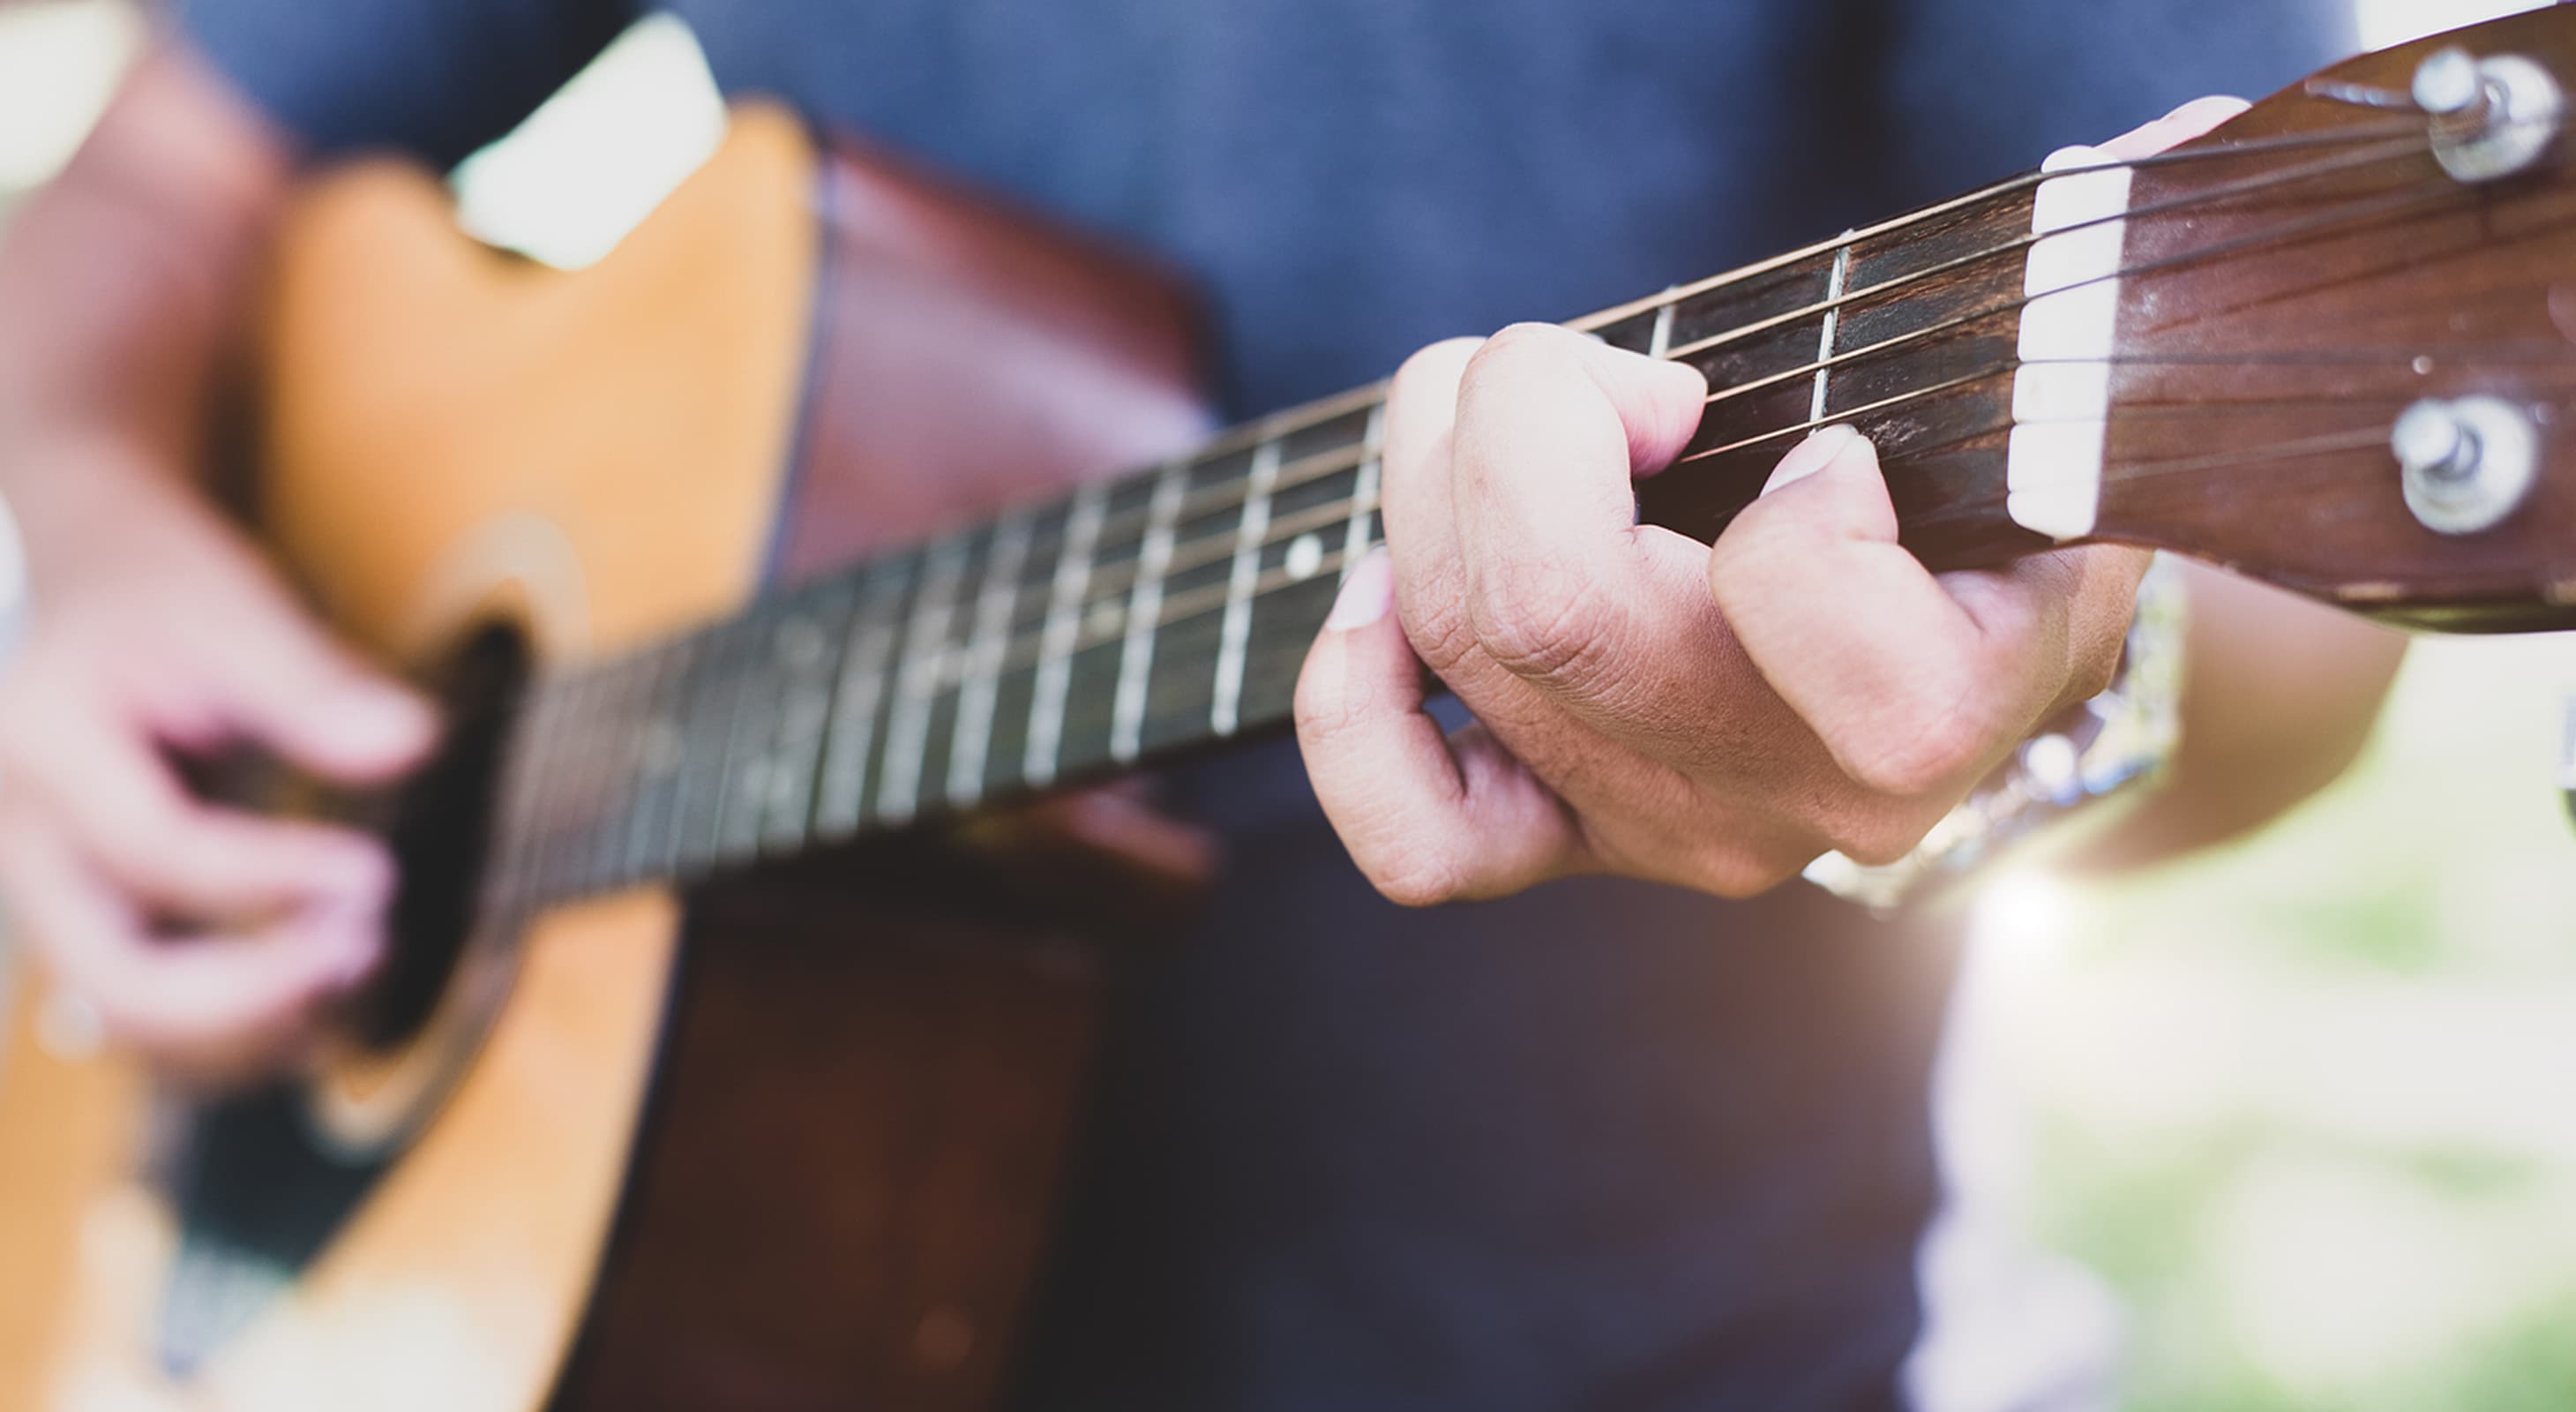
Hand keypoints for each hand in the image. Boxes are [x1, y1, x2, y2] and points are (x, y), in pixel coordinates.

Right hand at [0, 446, 433, 1079]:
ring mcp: (48, 892)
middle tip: (368, 948)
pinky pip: (148, 1012)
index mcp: (43, 745)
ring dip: (253, 1026)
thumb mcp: (227, 606)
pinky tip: (328, 988)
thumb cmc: (153, 588)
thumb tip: (411, 742)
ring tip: (362, 968)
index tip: (377, 873)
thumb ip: (312, 682)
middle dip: (252, 992)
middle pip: (117, 978)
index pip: (161, 850)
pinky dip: (237, 1025)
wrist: (84, 583)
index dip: (275, 876)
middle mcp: (22, 839)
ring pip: (128, 1020)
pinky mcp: (90, 918)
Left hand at [1291, 101, 2242, 905]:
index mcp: (1948, 707)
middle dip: (1525, 415)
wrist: (1975, 661)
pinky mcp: (1568, 840)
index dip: (1793, 505)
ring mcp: (1667, 828)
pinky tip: (1384, 593)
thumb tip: (2178, 149)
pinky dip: (1355, 697)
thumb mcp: (2060, 406)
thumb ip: (2084, 287)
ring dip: (1429, 470)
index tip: (1827, 445)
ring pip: (1466, 648)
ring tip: (1495, 403)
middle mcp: (1795, 798)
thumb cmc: (2001, 495)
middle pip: (1558, 609)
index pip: (1818, 621)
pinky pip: (1415, 835)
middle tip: (1590, 366)